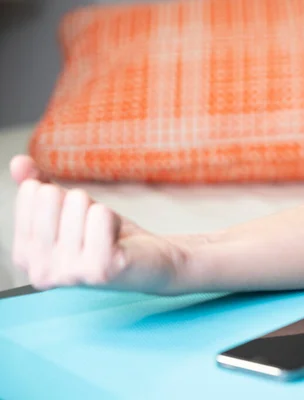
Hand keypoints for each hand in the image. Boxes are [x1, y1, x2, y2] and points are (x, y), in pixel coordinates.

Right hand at [10, 155, 188, 294]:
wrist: (153, 262)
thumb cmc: (109, 235)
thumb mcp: (69, 208)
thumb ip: (40, 187)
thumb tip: (17, 162)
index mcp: (24, 255)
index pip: (31, 192)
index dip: (63, 196)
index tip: (78, 221)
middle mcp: (40, 270)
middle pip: (51, 195)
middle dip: (81, 202)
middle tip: (96, 228)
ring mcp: (69, 273)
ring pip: (78, 202)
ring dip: (101, 213)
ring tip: (108, 236)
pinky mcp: (99, 270)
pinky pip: (100, 214)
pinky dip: (113, 218)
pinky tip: (118, 240)